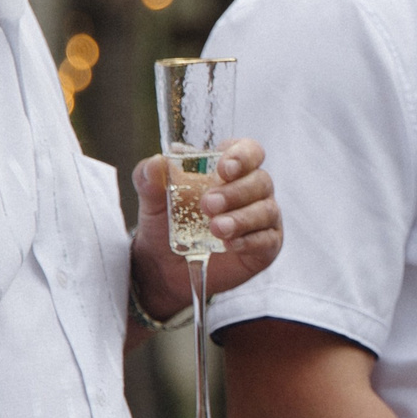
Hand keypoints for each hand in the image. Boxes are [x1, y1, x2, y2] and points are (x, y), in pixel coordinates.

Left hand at [131, 138, 283, 319]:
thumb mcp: (152, 200)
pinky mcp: (266, 246)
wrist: (164, 267)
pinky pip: (267, 240)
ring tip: (216, 228)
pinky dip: (249, 241)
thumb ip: (149, 178)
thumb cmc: (165, 224)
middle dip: (236, 191)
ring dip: (242, 218)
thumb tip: (156, 163)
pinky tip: (229, 244)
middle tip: (208, 204)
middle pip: (260, 180)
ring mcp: (262, 218)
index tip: (223, 169)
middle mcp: (251, 189)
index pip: (249, 150)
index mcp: (229, 169)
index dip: (242, 155)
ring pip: (266, 210)